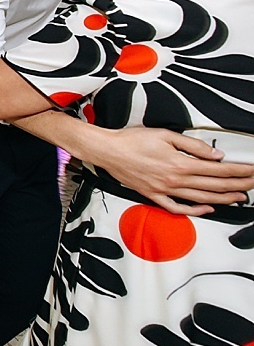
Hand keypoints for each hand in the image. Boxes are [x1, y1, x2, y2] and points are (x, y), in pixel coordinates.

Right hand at [88, 128, 253, 215]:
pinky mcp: (153, 195)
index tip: (251, 170)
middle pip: (213, 185)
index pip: (217, 169)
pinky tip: (207, 209)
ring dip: (223, 199)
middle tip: (252, 184)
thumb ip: (192, 145)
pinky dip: (195, 211)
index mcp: (179, 163)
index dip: (238, 170)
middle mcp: (174, 179)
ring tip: (239, 198)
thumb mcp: (165, 134)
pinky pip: (177, 208)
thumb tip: (215, 155)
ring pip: (200, 198)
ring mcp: (164, 190)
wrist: (107, 150)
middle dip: (237, 185)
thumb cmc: (132, 140)